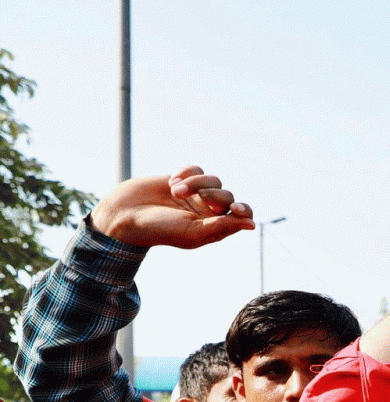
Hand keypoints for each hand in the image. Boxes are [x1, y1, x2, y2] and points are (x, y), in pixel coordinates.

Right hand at [89, 166, 254, 248]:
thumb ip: (222, 227)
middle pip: (228, 195)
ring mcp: (195, 194)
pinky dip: (187, 173)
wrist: (125, 214)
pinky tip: (172, 182)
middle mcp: (208, 211)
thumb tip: (252, 225)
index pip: (242, 215)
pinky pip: (196, 169)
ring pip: (213, 180)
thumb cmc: (159, 229)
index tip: (236, 209)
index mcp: (214, 226)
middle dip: (212, 195)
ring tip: (176, 191)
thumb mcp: (193, 232)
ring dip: (196, 183)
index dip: (244, 210)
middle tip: (194, 198)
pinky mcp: (181, 179)